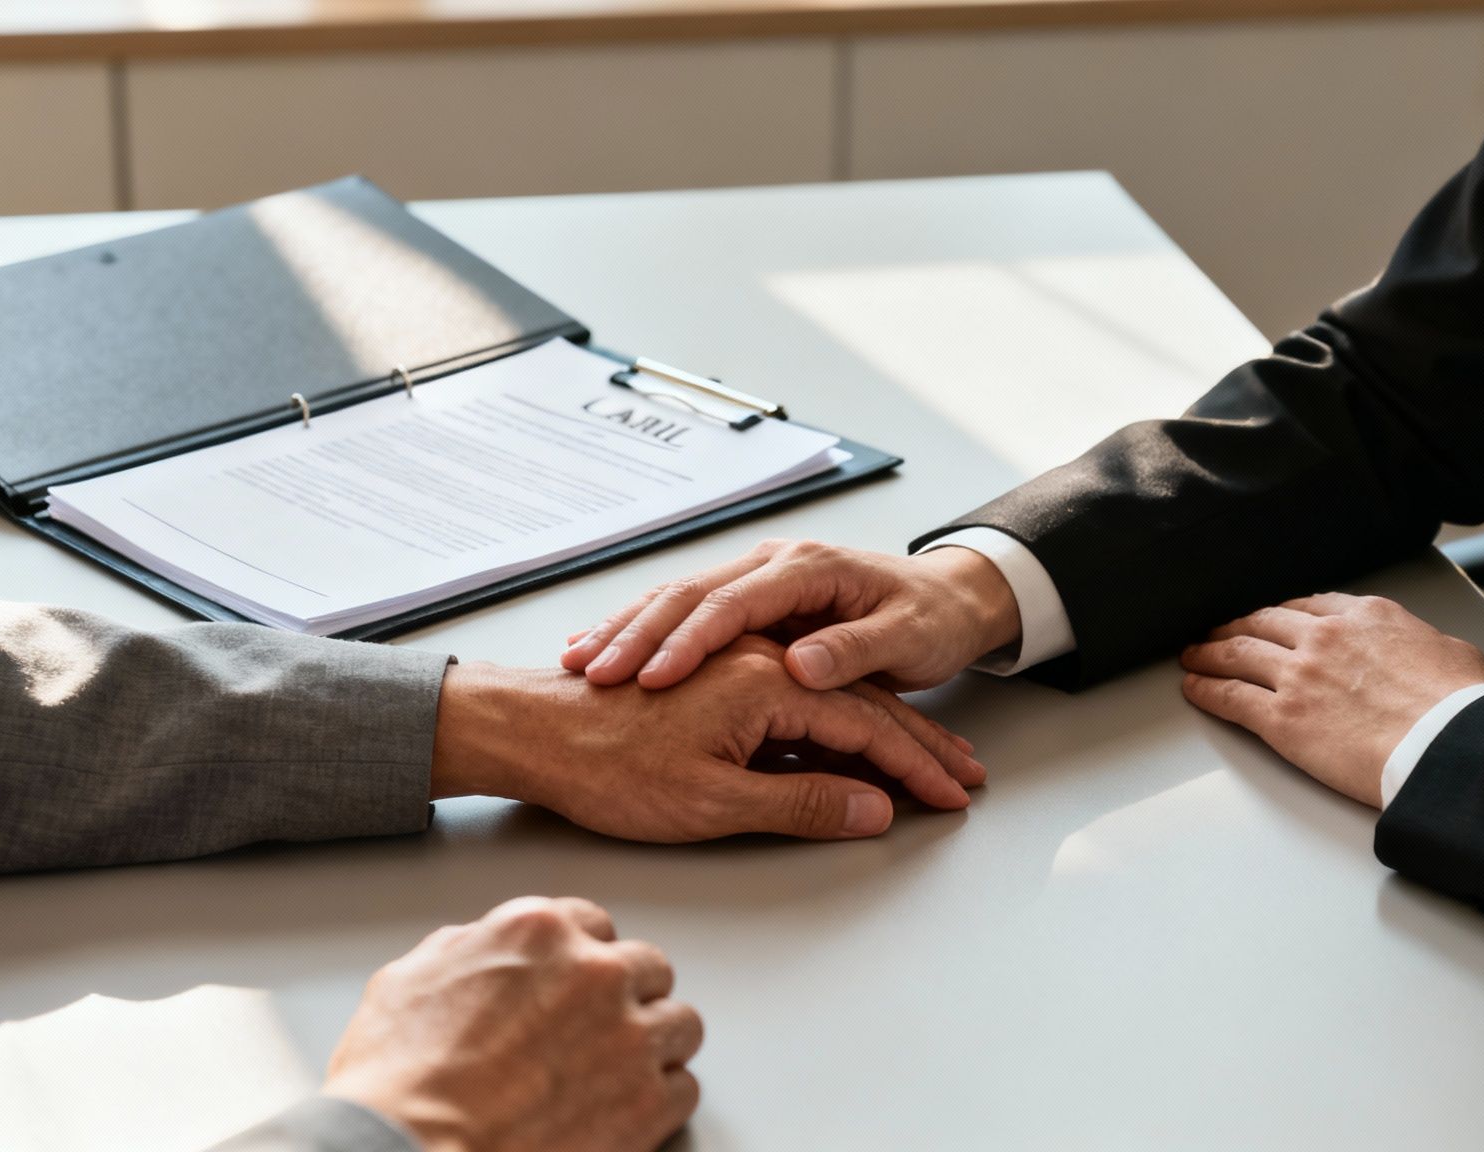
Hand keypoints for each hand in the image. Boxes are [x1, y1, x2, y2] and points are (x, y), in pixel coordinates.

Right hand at [323, 896, 701, 1151]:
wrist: (409, 1151)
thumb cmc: (397, 1080)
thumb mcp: (407, 980)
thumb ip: (463, 950)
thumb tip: (477, 950)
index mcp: (537, 930)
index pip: (593, 923)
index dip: (582, 957)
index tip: (577, 981)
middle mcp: (595, 973)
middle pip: (648, 968)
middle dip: (628, 995)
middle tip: (601, 1029)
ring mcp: (629, 1037)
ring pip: (680, 1023)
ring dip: (655, 1044)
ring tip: (624, 1071)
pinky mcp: (647, 1103)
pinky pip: (684, 1089)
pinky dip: (661, 1102)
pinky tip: (628, 1111)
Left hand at [433, 636, 984, 840]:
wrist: (527, 731)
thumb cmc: (605, 768)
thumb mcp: (714, 802)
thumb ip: (801, 802)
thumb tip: (873, 808)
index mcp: (765, 678)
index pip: (866, 727)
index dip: (914, 768)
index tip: (949, 798)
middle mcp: (757, 656)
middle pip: (859, 706)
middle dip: (912, 746)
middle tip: (955, 781)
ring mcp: (737, 662)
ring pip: (830, 696)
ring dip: (878, 735)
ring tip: (919, 766)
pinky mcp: (716, 677)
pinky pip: (795, 697)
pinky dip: (831, 726)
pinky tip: (843, 748)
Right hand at [560, 540, 1020, 692]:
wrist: (953, 599)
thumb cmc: (933, 620)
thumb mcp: (906, 641)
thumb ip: (854, 656)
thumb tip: (802, 669)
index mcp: (809, 569)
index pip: (735, 602)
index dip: (690, 640)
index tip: (653, 676)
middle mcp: (775, 566)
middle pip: (690, 596)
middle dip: (637, 634)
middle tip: (595, 671)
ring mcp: (759, 582)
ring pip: (675, 601)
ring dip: (628, 631)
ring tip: (582, 663)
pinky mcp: (751, 604)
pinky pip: (681, 615)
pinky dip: (640, 633)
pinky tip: (602, 651)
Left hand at [1178, 593, 1483, 807]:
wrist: (1448, 746)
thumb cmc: (1461, 709)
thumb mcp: (1450, 652)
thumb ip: (1417, 644)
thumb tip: (1419, 653)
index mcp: (1366, 617)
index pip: (1308, 606)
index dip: (1280, 614)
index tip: (1269, 619)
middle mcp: (1325, 638)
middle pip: (1263, 623)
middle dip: (1235, 627)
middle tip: (1218, 633)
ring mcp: (1299, 675)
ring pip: (1237, 654)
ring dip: (1208, 654)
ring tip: (1193, 656)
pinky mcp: (1282, 718)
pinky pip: (1230, 697)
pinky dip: (1206, 690)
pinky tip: (1194, 688)